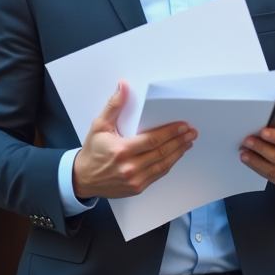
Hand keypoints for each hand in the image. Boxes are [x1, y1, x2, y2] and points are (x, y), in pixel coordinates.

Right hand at [72, 81, 196, 199]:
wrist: (83, 178)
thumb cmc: (92, 151)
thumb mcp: (99, 125)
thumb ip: (113, 106)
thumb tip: (124, 87)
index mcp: (121, 150)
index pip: (153, 140)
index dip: (170, 132)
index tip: (182, 126)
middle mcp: (129, 167)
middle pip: (161, 152)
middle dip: (179, 141)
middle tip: (191, 133)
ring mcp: (134, 180)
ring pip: (163, 165)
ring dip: (178, 153)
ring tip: (188, 143)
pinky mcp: (137, 188)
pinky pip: (158, 175)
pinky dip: (168, 164)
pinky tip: (175, 156)